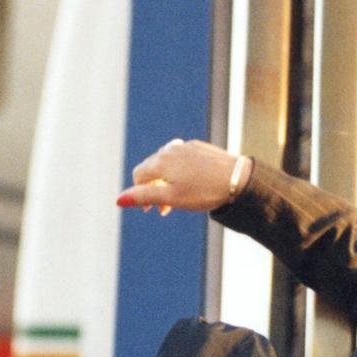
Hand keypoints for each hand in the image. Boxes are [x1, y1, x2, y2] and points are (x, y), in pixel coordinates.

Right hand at [116, 139, 251, 213]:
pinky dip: (182, 172)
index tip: (151, 210)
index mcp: (160, 161)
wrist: (238, 179)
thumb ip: (144, 197)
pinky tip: (193, 183)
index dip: (140, 193)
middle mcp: (170, 149)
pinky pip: (184, 159)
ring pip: (169, 163)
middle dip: (155, 188)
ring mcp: (186, 146)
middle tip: (165, 209)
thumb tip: (118, 200)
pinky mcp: (201, 147)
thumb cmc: (204, 191)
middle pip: (153, 169)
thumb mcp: (171, 198)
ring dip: (168, 180)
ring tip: (180, 196)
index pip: (139, 175)